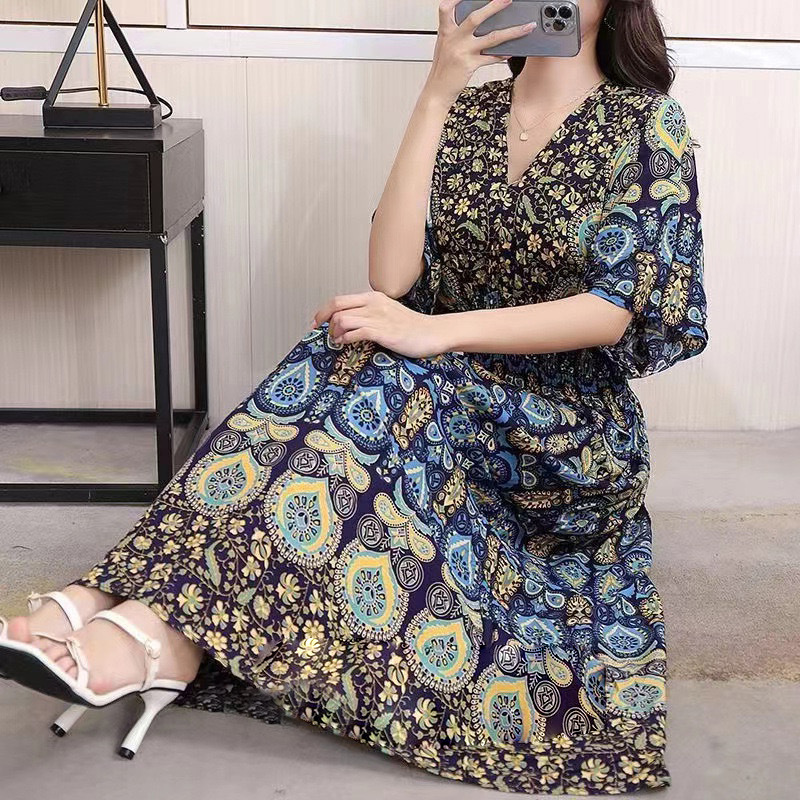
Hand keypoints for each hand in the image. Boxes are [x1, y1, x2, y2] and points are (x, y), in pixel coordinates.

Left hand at [311, 291, 448, 358]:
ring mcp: (378, 317)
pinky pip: (355, 332)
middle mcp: (373, 304)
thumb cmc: (411, 327)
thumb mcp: (387, 314)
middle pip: (337, 305)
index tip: (317, 322)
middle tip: (320, 332)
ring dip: (335, 331)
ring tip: (337, 341)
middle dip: (323, 319)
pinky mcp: (383, 331)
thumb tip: (349, 323)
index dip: (323, 311)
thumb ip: (369, 314)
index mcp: (373, 297)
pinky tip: (345, 343)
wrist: (433, 332)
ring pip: (343, 318)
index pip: (340, 299)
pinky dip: (345, 338)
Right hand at [424, 0, 536, 105]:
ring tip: (526, 27)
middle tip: (508, 0)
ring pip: (491, 38)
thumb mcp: (444, 47)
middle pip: (475, 18)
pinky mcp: (469, 65)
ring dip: (512, 32)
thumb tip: (478, 25)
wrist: (437, 91)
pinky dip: (502, 55)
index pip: (446, 8)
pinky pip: (490, 57)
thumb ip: (457, 33)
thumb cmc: (442, 70)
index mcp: (446, 32)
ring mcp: (462, 52)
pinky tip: (511, 52)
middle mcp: (454, 39)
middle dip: (494, 6)